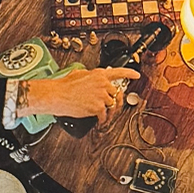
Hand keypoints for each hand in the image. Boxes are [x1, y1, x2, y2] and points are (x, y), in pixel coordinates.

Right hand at [25, 66, 140, 124]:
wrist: (57, 95)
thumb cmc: (64, 86)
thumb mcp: (78, 74)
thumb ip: (90, 76)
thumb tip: (92, 79)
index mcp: (99, 74)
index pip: (118, 72)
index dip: (129, 73)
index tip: (136, 75)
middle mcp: (102, 83)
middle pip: (116, 93)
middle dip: (116, 101)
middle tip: (115, 106)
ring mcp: (101, 95)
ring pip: (112, 105)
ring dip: (110, 112)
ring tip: (105, 115)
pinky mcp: (98, 107)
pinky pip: (105, 115)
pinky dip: (103, 119)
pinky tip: (99, 120)